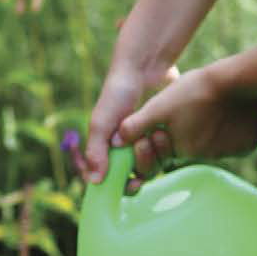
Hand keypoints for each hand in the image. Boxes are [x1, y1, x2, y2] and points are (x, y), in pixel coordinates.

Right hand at [84, 62, 179, 183]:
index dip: (110, 186)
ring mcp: (141, 143)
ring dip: (148, 160)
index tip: (124, 186)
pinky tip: (161, 139)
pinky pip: (162, 155)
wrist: (145, 68)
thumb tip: (94, 182)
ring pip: (146, 167)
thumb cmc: (117, 94)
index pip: (102, 177)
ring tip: (150, 141)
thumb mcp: (102, 122)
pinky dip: (161, 151)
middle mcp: (121, 148)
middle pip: (127, 176)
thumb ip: (97, 151)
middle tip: (139, 179)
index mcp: (102, 146)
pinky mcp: (159, 137)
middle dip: (134, 176)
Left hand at [113, 65, 256, 179]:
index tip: (162, 123)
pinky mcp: (247, 145)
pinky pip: (233, 140)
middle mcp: (207, 156)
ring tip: (205, 104)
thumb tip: (117, 142)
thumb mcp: (159, 106)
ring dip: (206, 128)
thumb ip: (138, 126)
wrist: (236, 80)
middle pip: (189, 146)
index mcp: (183, 150)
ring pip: (211, 142)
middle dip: (183, 131)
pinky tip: (226, 109)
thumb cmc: (194, 90)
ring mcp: (229, 152)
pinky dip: (229, 128)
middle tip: (188, 107)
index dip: (162, 137)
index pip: (168, 150)